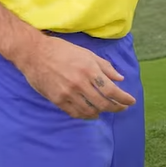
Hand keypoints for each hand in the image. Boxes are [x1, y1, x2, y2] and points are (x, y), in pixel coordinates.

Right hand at [13, 35, 136, 119]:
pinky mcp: (57, 100)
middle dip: (116, 108)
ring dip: (101, 113)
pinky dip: (85, 115)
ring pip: (90, 111)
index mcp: (90, 70)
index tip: (130, 102)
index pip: (112, 90)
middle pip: (103, 103)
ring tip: (105, 111)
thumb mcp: (87, 54)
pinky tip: (90, 113)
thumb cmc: (62, 50)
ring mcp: (68, 93)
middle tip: (121, 108)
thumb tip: (120, 78)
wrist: (35, 54)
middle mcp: (80, 83)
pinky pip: (75, 113)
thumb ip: (105, 67)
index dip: (123, 99)